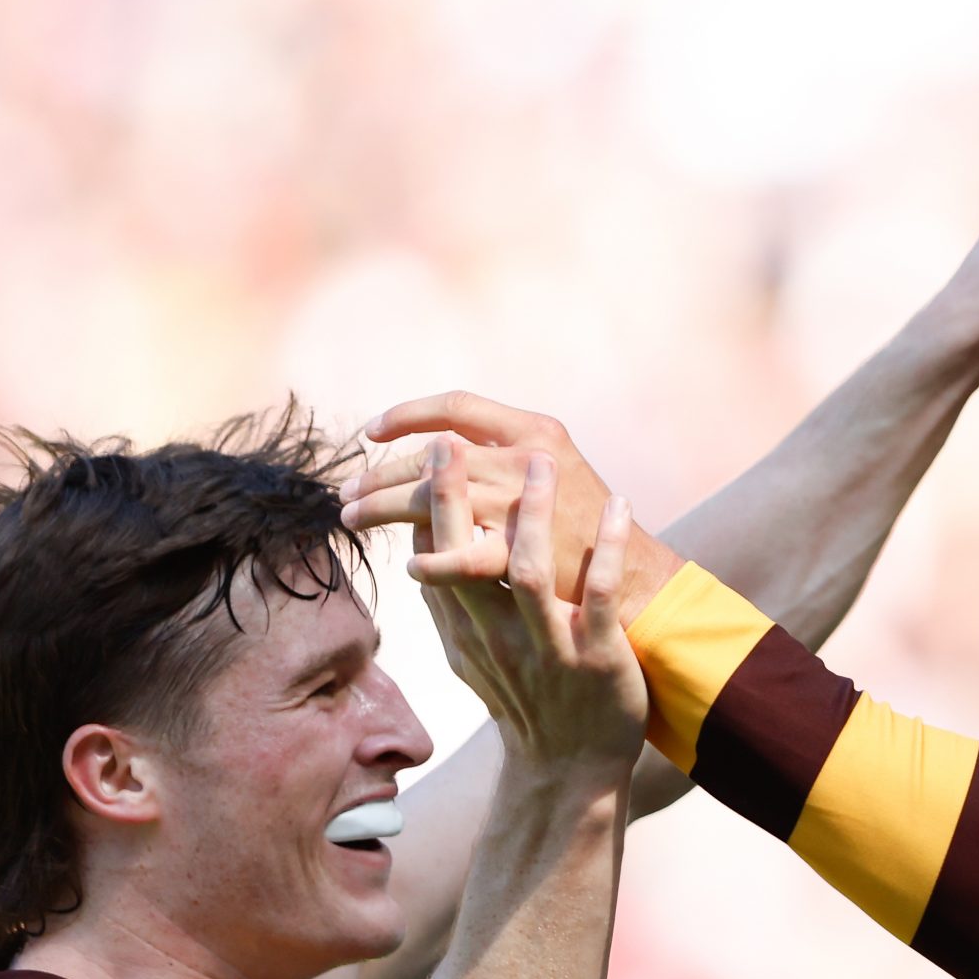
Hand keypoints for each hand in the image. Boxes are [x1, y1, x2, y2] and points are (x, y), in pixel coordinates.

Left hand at [342, 393, 682, 621]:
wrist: (631, 572)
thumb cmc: (586, 522)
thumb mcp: (552, 469)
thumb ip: (503, 455)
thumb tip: (439, 450)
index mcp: (534, 429)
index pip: (456, 406)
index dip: (408, 414)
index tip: (372, 433)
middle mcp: (524, 458)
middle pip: (432, 456)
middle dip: (381, 472)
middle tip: (347, 490)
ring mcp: (520, 504)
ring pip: (431, 500)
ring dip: (382, 509)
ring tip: (352, 519)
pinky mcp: (521, 552)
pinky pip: (461, 555)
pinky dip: (431, 561)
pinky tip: (407, 566)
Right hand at [408, 440, 650, 766]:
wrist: (569, 770)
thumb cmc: (525, 704)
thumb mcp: (472, 660)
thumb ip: (450, 608)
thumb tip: (419, 554)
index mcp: (467, 631)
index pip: (434, 558)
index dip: (425, 504)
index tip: (425, 450)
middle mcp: (498, 635)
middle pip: (463, 558)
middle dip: (452, 498)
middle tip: (448, 442)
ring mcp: (548, 646)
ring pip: (527, 570)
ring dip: (531, 513)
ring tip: (540, 461)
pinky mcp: (595, 657)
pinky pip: (598, 595)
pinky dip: (607, 548)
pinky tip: (619, 505)